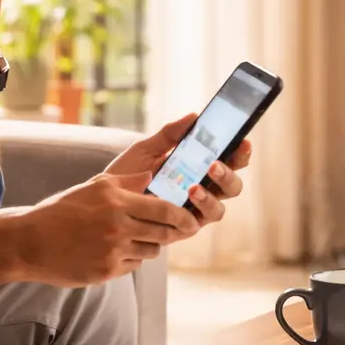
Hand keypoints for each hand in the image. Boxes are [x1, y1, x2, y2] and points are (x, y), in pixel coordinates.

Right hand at [10, 172, 198, 286]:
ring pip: (151, 251)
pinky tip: (117, 251)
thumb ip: (126, 182)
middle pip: (164, 233)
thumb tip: (152, 173)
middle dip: (174, 233)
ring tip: (139, 238)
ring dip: (151, 245)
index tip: (190, 218)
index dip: (182, 216)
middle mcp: (117, 227)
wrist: (29, 242)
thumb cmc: (61, 211)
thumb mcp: (91, 188)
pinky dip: (131, 259)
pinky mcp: (106, 272)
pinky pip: (133, 265)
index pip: (164, 209)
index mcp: (116, 202)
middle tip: (179, 231)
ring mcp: (112, 252)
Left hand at [106, 113, 253, 237]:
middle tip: (214, 164)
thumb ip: (168, 136)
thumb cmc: (126, 176)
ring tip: (194, 187)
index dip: (240, 152)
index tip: (242, 141)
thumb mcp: (144, 150)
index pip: (228, 161)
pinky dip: (195, 211)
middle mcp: (202, 192)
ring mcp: (193, 212)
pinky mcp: (182, 229)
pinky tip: (184, 199)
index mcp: (198, 169)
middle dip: (229, 174)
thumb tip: (194, 116)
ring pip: (219, 208)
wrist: (102, 205)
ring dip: (211, 196)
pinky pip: (198, 222)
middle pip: (232, 186)